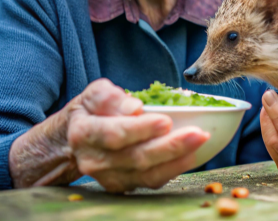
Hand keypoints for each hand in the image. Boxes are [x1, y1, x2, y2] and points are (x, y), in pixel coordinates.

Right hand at [66, 79, 208, 191]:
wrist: (75, 138)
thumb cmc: (91, 110)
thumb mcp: (94, 93)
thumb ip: (110, 97)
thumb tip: (134, 106)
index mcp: (85, 134)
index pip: (115, 134)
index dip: (142, 129)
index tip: (167, 120)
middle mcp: (95, 161)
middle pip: (136, 158)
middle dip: (171, 146)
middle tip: (198, 133)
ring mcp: (110, 177)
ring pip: (147, 175)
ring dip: (178, 160)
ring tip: (202, 141)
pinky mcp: (124, 185)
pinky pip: (152, 181)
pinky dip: (174, 169)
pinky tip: (193, 154)